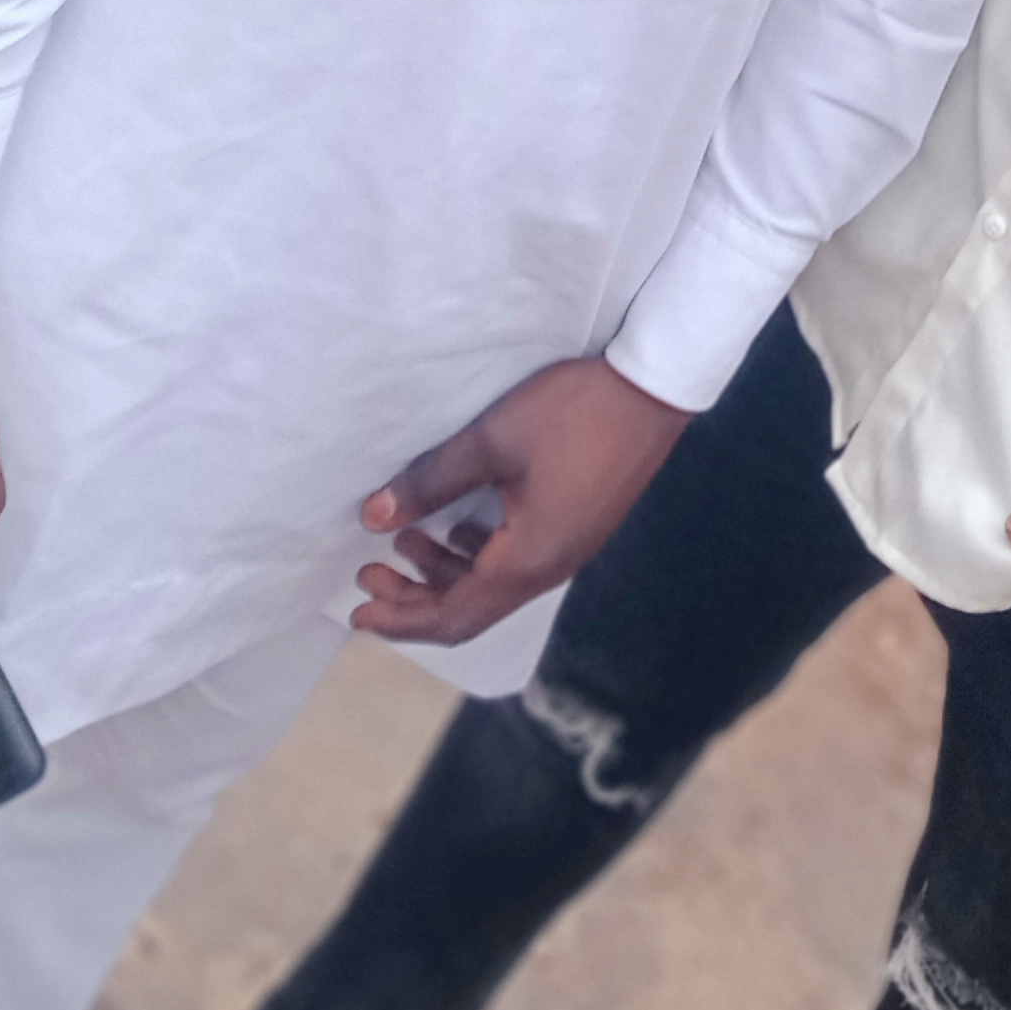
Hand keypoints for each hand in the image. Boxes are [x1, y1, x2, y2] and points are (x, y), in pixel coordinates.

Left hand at [352, 355, 690, 646]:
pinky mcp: (578, 525)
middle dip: (414, 597)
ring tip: (405, 540)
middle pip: (471, 608)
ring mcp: (568, 548)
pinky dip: (477, 555)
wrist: (653, 389)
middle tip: (368, 574)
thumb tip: (375, 519)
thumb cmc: (572, 414)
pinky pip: (516, 562)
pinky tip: (464, 524)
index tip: (357, 612)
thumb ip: (431, 482)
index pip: (453, 617)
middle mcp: (548, 569)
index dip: (401, 620)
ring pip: (494, 585)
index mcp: (526, 562)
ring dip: (445, 571)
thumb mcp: (492, 440)